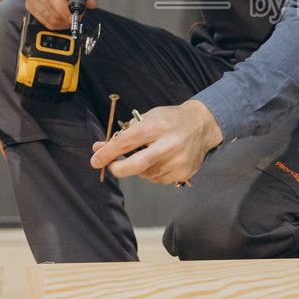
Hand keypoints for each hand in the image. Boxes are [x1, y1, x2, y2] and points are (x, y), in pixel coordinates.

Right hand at [23, 0, 99, 28]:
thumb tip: (91, 3)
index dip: (65, 8)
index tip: (77, 14)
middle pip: (50, 8)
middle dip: (67, 16)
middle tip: (79, 14)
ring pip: (48, 16)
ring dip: (62, 21)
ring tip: (72, 15)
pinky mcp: (29, 2)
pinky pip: (43, 19)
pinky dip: (55, 22)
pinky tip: (63, 17)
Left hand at [93, 100, 222, 185]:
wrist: (202, 125)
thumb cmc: (171, 120)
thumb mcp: (147, 118)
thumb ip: (123, 134)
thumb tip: (99, 148)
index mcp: (156, 126)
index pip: (125, 142)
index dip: (107, 153)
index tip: (95, 160)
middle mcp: (168, 144)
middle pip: (135, 165)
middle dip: (118, 168)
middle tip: (112, 166)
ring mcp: (177, 160)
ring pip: (145, 174)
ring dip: (139, 168)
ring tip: (150, 153)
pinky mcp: (183, 172)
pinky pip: (157, 179)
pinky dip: (152, 172)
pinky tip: (161, 160)